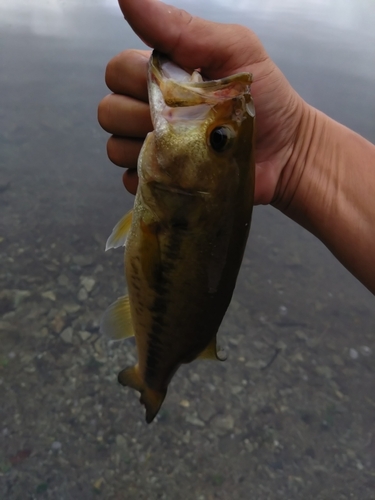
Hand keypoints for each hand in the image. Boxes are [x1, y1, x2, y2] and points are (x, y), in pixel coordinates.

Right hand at [98, 0, 309, 205]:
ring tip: (187, 149)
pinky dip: (151, 178)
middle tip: (186, 121)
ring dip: (147, 149)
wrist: (287, 151)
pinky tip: (179, 173)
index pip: (116, 71)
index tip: (179, 85)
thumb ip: (182, 28)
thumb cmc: (265, 97)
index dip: (136, 78)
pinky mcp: (160, 181)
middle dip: (142, 115)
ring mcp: (152, 149)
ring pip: (114, 147)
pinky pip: (131, 181)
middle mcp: (149, 111)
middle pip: (108, 111)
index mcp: (160, 77)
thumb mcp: (233, 50)